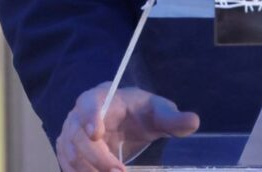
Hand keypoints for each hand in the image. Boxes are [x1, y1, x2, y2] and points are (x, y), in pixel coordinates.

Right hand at [55, 83, 199, 171]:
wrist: (124, 119)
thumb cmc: (140, 112)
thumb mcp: (158, 112)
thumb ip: (173, 118)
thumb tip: (194, 121)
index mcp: (100, 98)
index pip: (88, 103)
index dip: (89, 117)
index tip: (96, 134)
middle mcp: (78, 115)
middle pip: (78, 137)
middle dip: (98, 158)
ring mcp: (70, 134)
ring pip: (70, 155)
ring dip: (89, 171)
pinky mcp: (68, 152)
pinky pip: (67, 166)